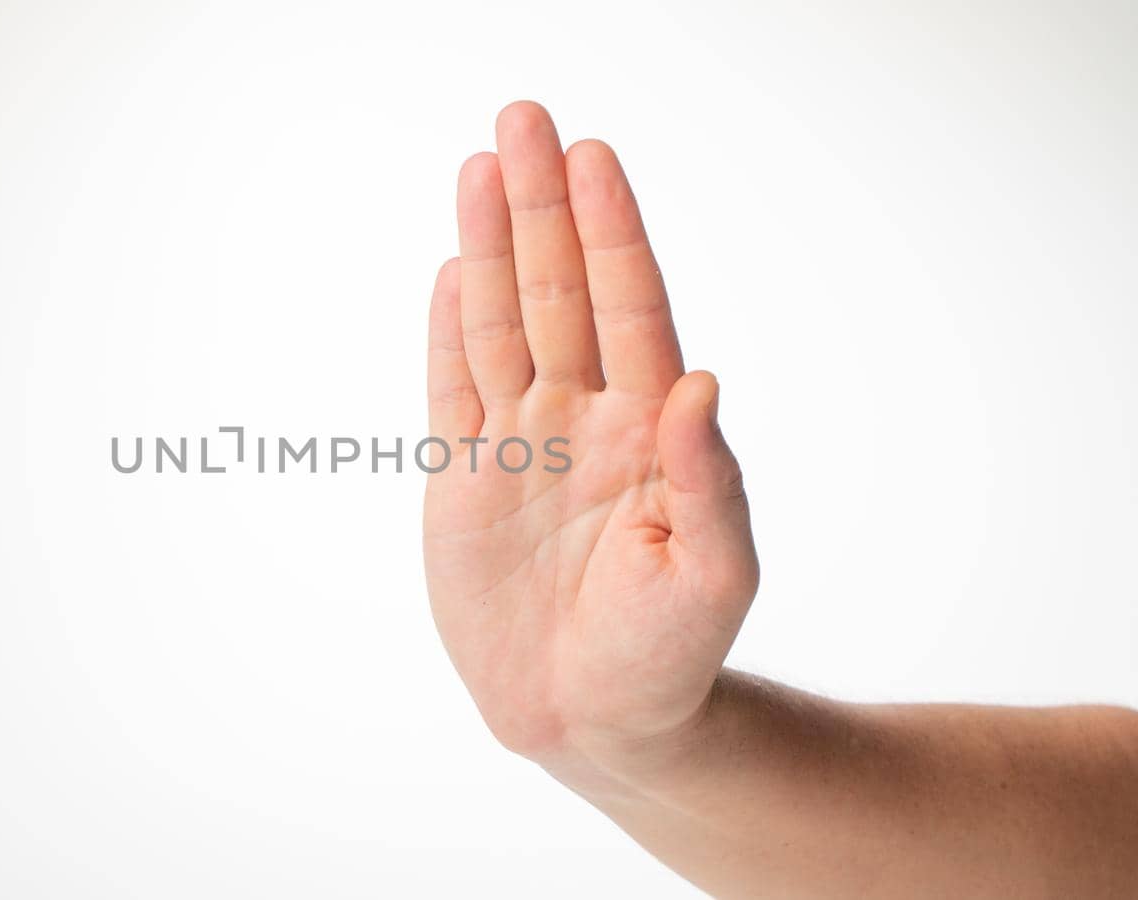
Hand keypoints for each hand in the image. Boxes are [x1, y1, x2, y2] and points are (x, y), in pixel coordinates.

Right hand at [423, 102, 758, 774]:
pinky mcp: (465, 479)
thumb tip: (701, 385)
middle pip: (559, 293)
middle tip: (524, 120)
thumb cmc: (669, 654)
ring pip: (501, 324)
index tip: (593, 160)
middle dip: (542, 208)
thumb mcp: (713, 577)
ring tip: (480, 167)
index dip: (611, 235)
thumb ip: (708, 480)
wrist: (591, 719)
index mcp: (652, 431)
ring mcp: (522, 444)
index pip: (630, 310)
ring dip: (491, 247)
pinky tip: (453, 268)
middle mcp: (584, 417)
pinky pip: (454, 388)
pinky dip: (450, 329)